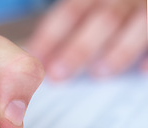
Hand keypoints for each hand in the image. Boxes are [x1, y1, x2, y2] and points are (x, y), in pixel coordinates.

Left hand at [27, 0, 146, 79]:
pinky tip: (142, 71)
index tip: (36, 59)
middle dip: (79, 49)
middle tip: (58, 74)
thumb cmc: (107, 6)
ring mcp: (142, 9)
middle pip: (101, 20)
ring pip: (135, 26)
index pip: (71, 11)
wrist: (135, 0)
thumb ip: (71, 26)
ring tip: (98, 73)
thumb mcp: (90, 7)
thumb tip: (45, 58)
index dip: (51, 36)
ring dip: (118, 52)